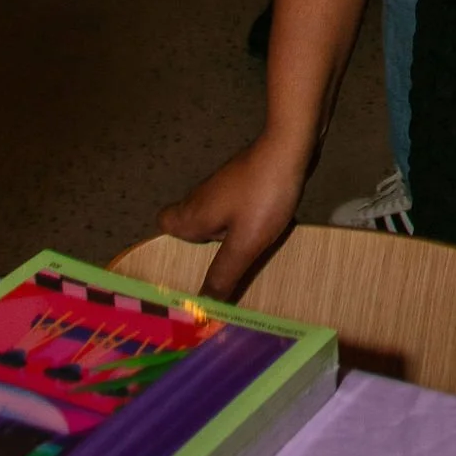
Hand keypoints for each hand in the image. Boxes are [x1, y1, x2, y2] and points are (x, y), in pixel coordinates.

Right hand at [159, 137, 309, 301]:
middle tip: (224, 268)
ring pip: (216, 217)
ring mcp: (224, 186)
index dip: (172, 245)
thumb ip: (222, 274)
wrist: (291, 146)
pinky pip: (238, 207)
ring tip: (248, 256)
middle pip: (191, 225)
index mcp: (191, 214)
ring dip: (229, 235)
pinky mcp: (246, 180)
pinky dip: (247, 220)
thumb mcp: (245, 243)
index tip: (190, 265)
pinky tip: (265, 230)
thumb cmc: (263, 196)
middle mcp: (200, 198)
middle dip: (205, 247)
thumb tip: (199, 308)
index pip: (165, 226)